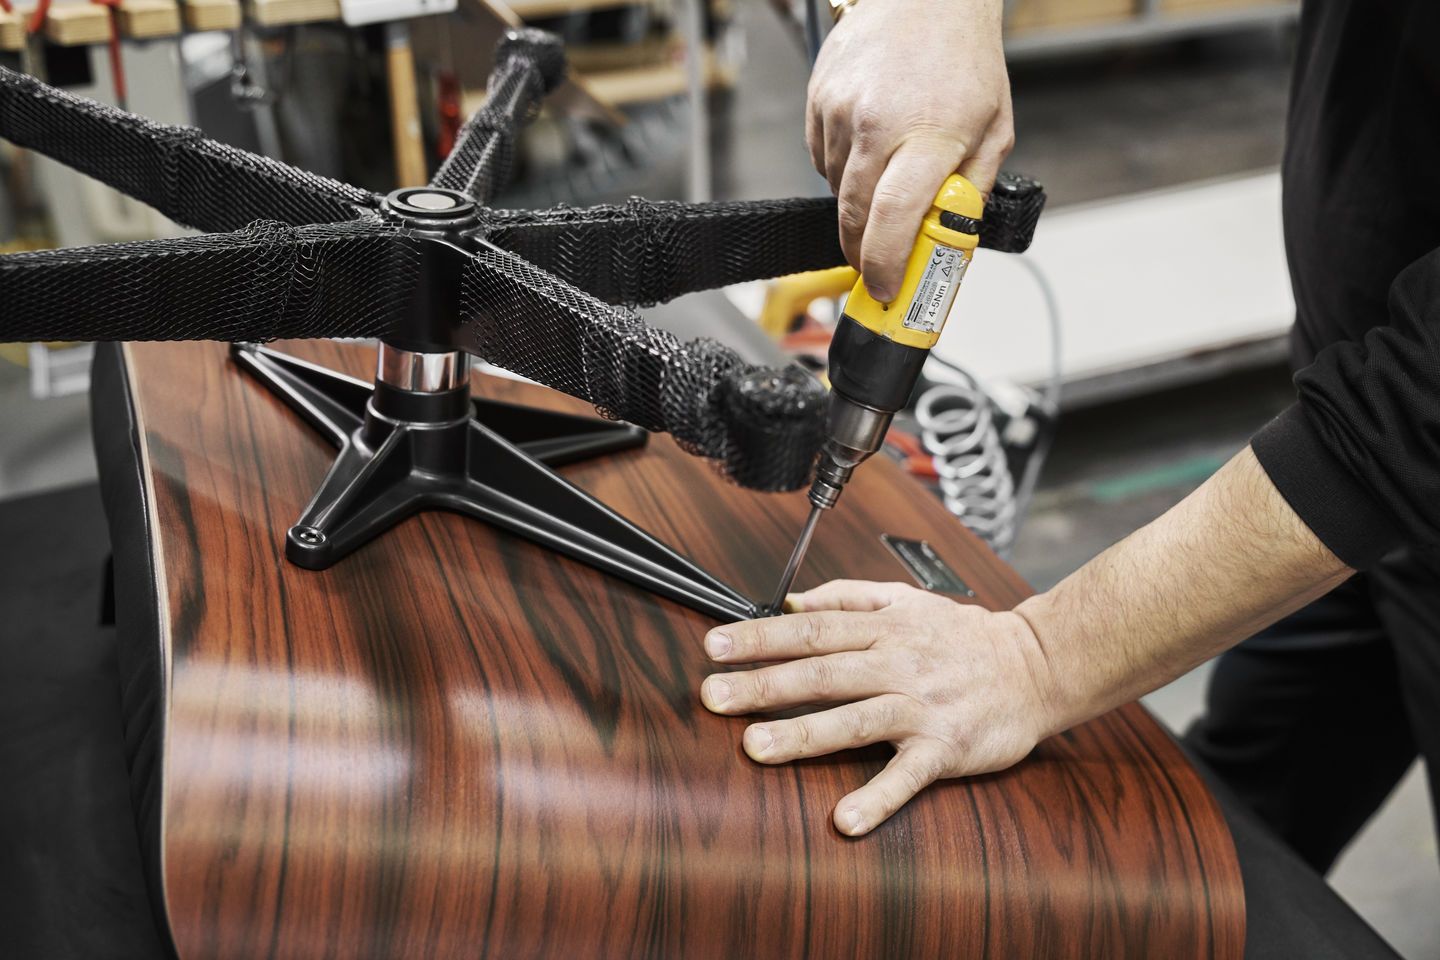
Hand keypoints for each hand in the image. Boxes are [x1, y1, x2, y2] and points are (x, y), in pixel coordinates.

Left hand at [700, 580, 1058, 835]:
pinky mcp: (945, 748)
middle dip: (763, 684)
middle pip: (821, 673)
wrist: (1038, 666)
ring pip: (855, 720)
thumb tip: (793, 600)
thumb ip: (849, 597)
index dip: (760, 637)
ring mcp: (921, 707)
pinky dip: (878, 798)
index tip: (715, 645)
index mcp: (884, 629)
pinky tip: (845, 820)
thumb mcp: (908, 599)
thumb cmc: (965, 636)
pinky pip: (907, 775)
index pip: (810, 629)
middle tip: (714, 696)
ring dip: (803, 734)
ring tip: (755, 748)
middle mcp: (897, 664)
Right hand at [806, 0, 1012, 300]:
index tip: (884, 287)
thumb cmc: (964, 58)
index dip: (884, 265)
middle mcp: (877, 125)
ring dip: (857, 203)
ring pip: (836, 189)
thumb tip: (951, 240)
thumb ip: (972, 189)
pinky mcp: (818, 99)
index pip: (893, 221)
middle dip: (863, 251)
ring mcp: (841, 111)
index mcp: (927, 137)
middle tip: (877, 265)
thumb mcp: (994, 128)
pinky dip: (841, 168)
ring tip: (887, 178)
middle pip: (854, 216)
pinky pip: (821, 158)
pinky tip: (868, 147)